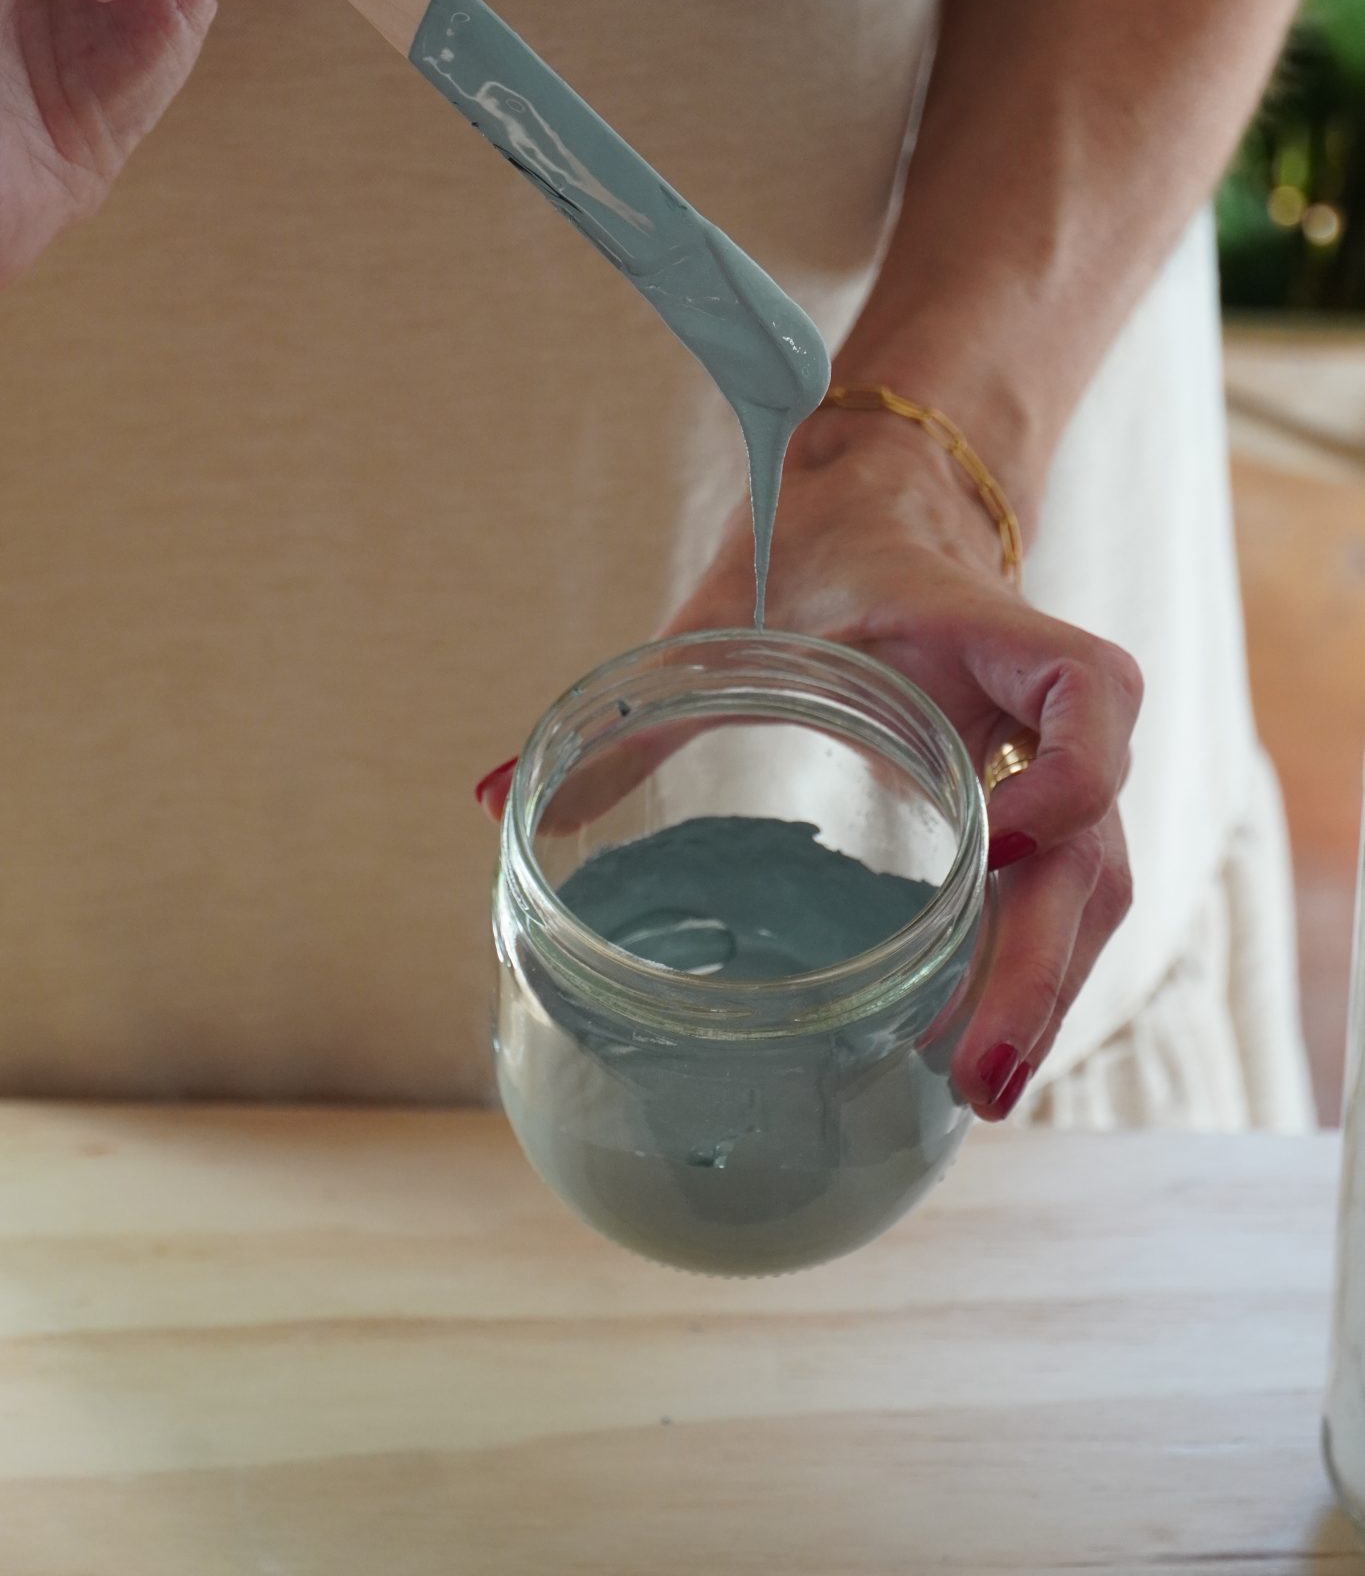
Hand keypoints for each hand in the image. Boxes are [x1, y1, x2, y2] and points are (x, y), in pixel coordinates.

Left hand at [662, 408, 1142, 1121]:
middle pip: (1094, 845)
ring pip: (1092, 892)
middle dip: (1042, 965)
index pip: (1089, 690)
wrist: (883, 515)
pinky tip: (971, 1052)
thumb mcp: (723, 618)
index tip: (1004, 835)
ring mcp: (1049, 766)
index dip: (1074, 771)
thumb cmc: (812, 561)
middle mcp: (1040, 711)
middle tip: (975, 1074)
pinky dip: (1029, 975)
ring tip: (975, 1093)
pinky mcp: (1035, 812)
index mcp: (982, 635)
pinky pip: (1063, 902)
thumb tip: (491, 801)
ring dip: (1045, 994)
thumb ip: (632, 709)